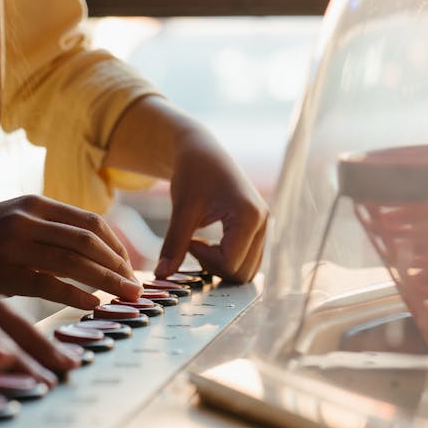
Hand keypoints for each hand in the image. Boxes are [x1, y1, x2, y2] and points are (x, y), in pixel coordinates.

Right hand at [0, 196, 143, 309]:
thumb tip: (92, 257)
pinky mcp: (2, 271)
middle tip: (139, 288)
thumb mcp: (11, 224)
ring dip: (109, 282)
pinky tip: (93, 305)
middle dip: (121, 266)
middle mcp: (27, 219)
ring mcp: (14, 244)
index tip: (134, 269)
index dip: (119, 248)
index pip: (92, 224)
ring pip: (77, 262)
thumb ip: (47, 232)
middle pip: (90, 241)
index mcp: (33, 204)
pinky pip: (51, 284)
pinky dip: (78, 295)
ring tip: (128, 298)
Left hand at [154, 134, 268, 282]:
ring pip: (248, 270)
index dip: (204, 259)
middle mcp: (264, 222)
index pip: (230, 263)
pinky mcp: (259, 229)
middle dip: (214, 266)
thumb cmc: (193, 174)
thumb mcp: (182, 210)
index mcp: (249, 216)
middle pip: (242, 272)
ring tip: (201, 244)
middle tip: (192, 245)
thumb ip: (174, 244)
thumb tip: (162, 276)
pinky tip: (210, 243)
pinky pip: (248, 260)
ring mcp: (264, 226)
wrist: (202, 152)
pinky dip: (228, 260)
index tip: (189, 240)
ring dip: (221, 266)